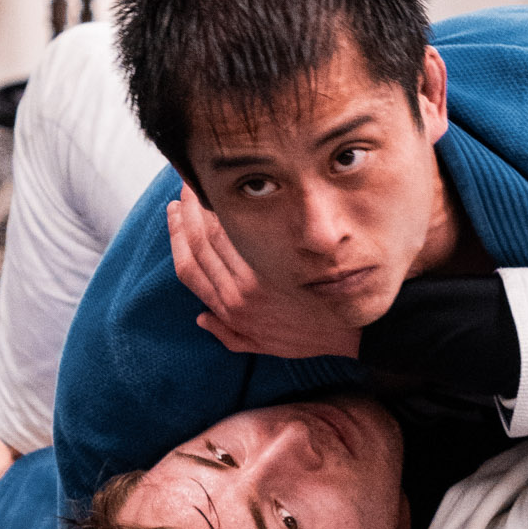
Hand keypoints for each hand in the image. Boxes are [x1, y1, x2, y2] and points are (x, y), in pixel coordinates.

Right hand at [167, 181, 362, 359]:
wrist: (352, 333)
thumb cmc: (312, 336)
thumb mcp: (266, 346)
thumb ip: (231, 336)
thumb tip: (202, 319)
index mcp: (231, 311)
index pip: (189, 269)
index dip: (177, 238)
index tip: (175, 214)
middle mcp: (236, 295)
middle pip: (197, 244)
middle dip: (187, 212)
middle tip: (186, 187)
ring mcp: (254, 279)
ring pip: (215, 234)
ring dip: (204, 204)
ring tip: (202, 182)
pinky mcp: (274, 267)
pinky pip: (241, 231)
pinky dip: (230, 209)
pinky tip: (230, 190)